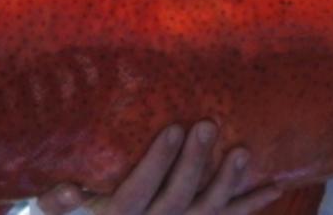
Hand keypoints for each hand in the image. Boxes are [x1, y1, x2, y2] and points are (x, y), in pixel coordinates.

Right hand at [37, 121, 281, 214]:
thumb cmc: (86, 214)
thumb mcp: (62, 209)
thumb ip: (58, 202)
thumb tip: (65, 190)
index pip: (136, 193)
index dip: (156, 164)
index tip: (174, 129)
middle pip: (177, 199)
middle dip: (194, 164)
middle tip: (208, 126)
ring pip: (208, 213)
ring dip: (228, 184)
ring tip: (242, 152)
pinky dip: (251, 204)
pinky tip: (273, 187)